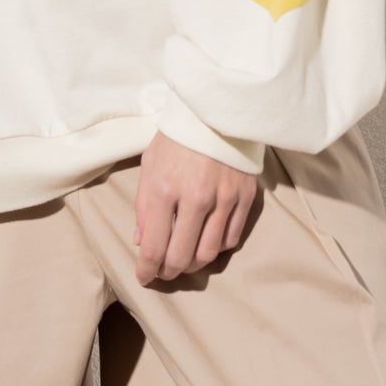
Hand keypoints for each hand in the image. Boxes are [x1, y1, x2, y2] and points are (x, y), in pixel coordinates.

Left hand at [132, 132, 256, 284]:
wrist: (217, 108)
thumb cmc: (177, 136)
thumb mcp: (150, 163)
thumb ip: (143, 205)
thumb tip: (141, 241)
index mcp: (164, 188)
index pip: (153, 246)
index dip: (146, 270)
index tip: (143, 277)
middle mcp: (194, 198)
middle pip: (181, 257)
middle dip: (168, 272)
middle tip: (163, 272)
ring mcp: (223, 199)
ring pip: (208, 253)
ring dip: (192, 265)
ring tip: (184, 261)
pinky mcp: (244, 197)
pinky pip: (230, 238)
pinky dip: (216, 248)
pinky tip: (206, 242)